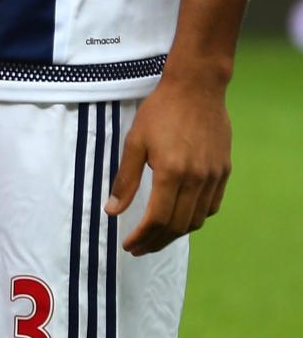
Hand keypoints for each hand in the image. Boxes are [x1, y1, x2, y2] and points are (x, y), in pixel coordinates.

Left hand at [107, 71, 231, 255]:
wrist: (196, 89)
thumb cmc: (160, 112)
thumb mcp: (134, 142)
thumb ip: (125, 179)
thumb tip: (112, 210)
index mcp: (171, 173)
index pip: (158, 219)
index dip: (142, 236)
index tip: (129, 245)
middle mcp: (196, 180)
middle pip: (178, 225)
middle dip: (156, 242)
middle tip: (139, 248)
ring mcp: (214, 177)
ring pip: (197, 219)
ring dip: (175, 233)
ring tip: (156, 236)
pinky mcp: (224, 172)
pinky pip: (211, 206)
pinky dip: (195, 217)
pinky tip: (180, 217)